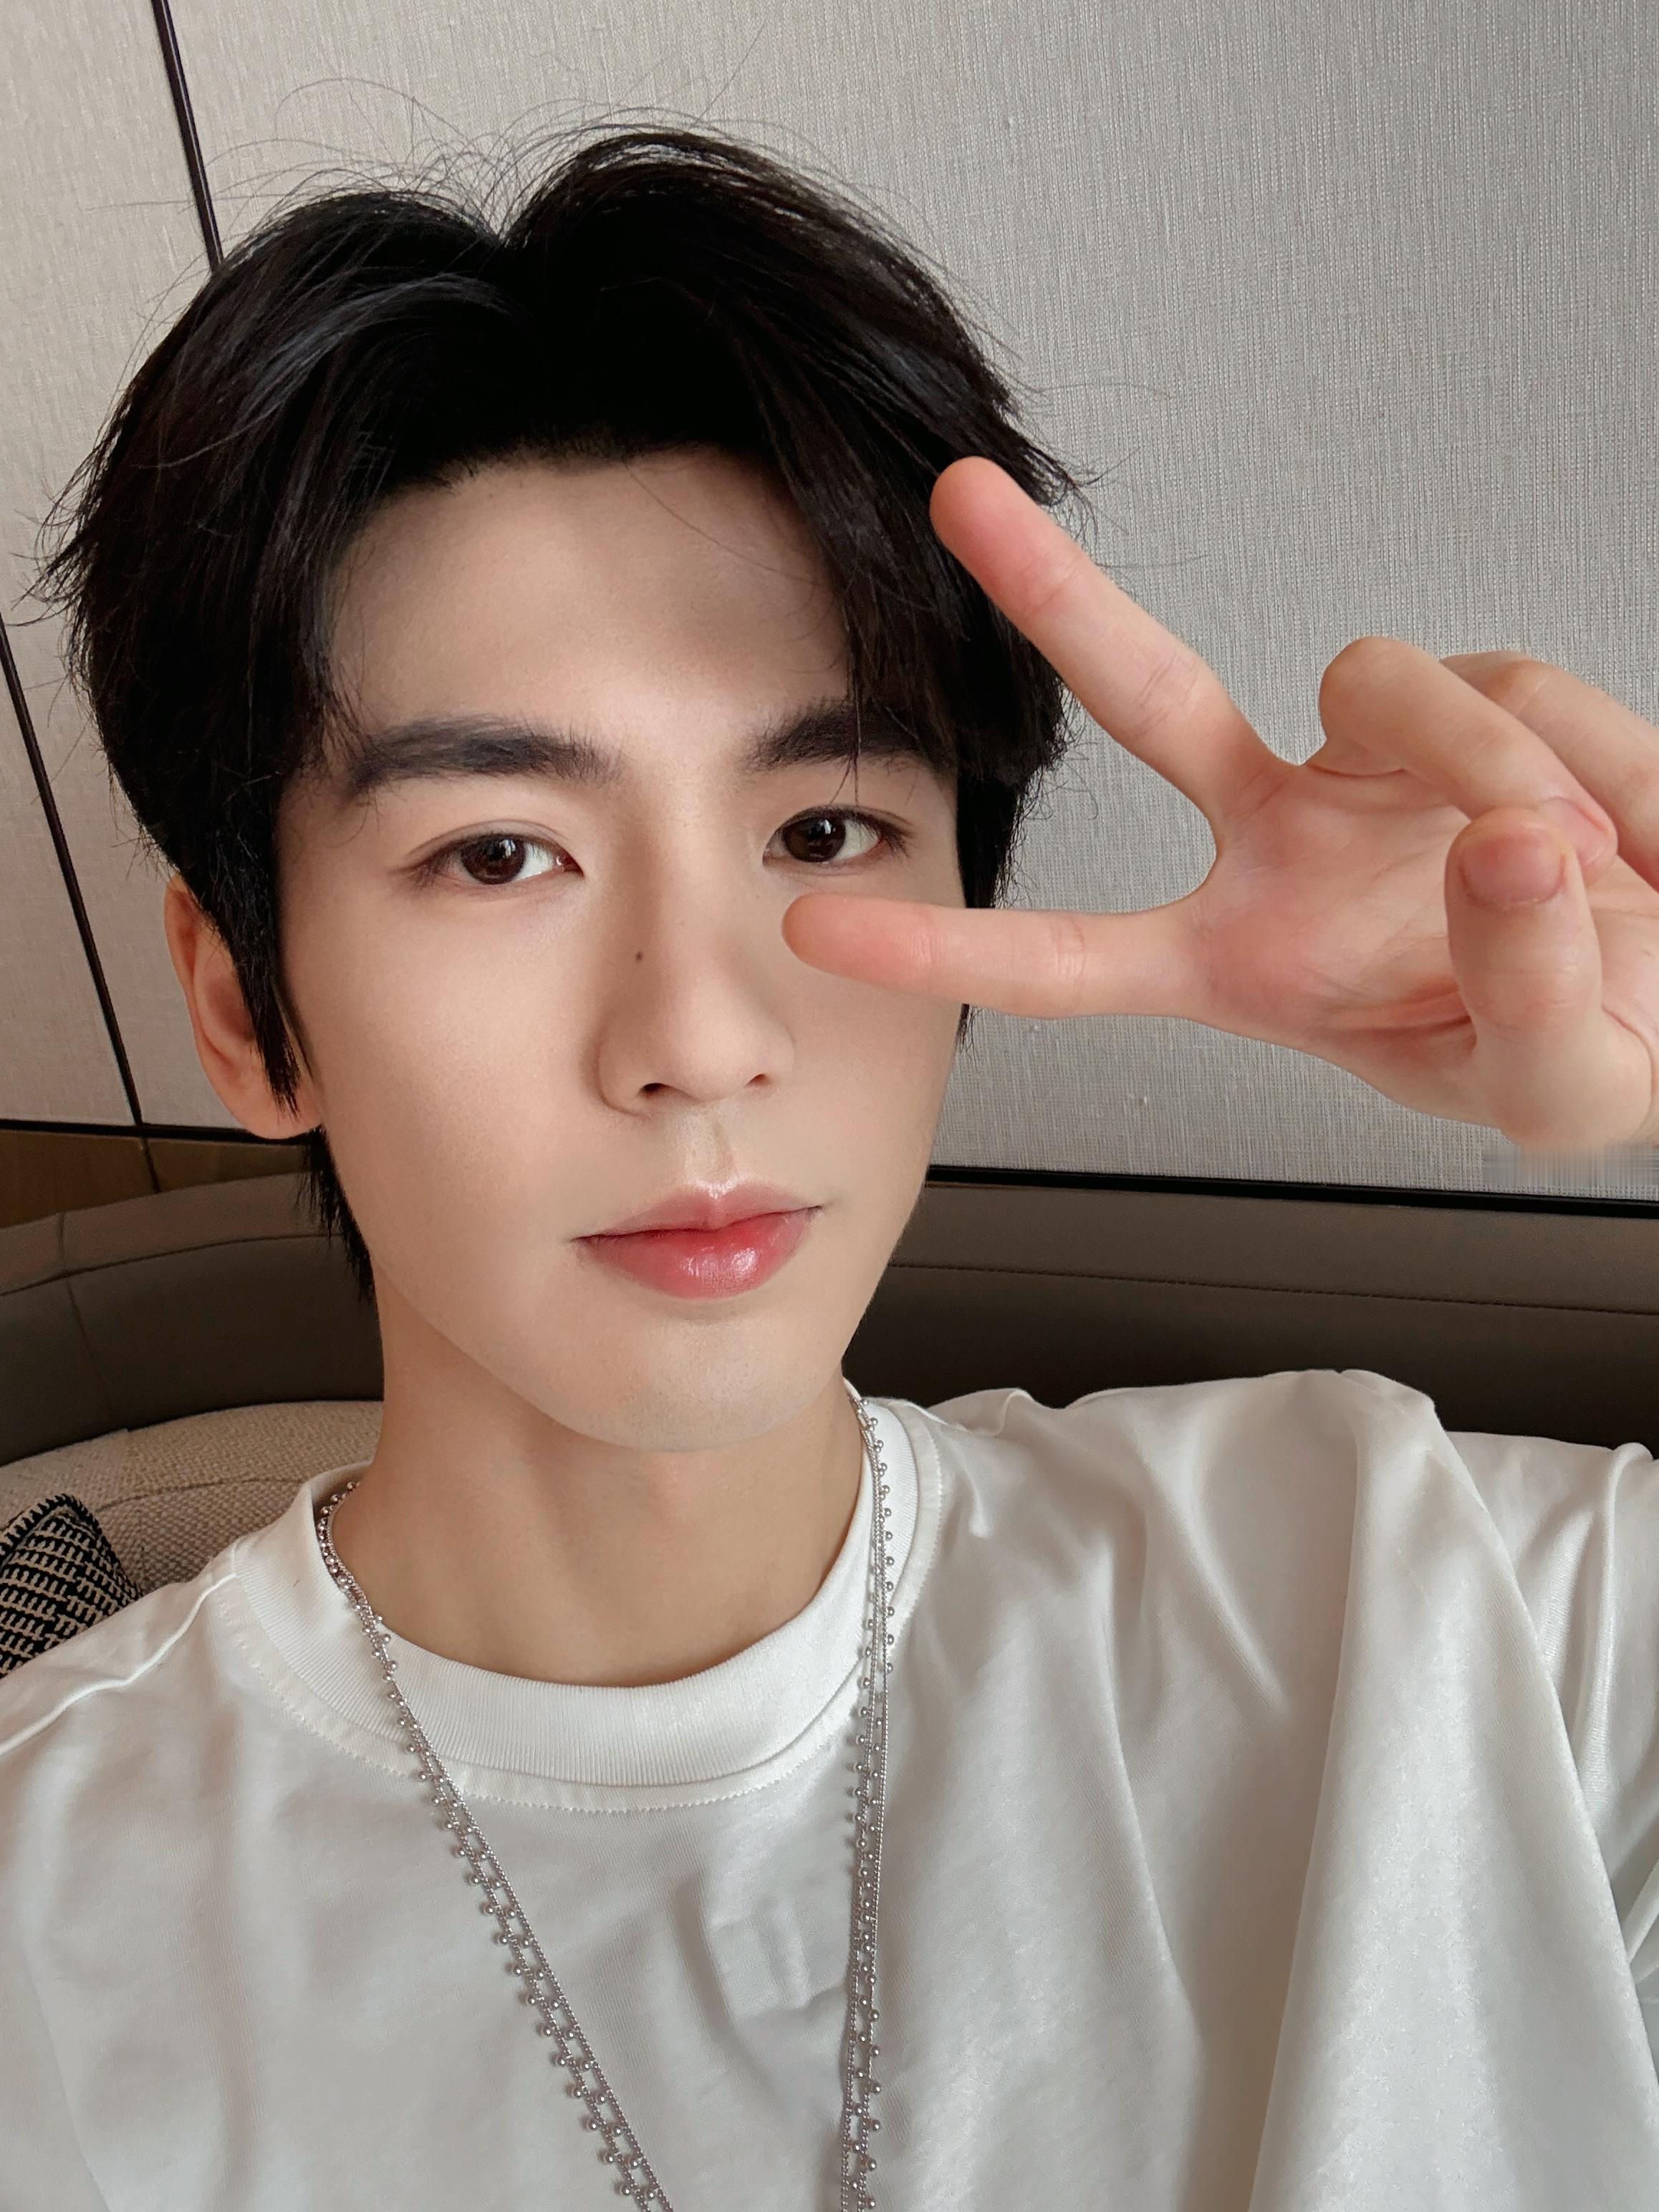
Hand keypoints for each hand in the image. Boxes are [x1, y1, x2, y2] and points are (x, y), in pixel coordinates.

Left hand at [783, 457, 1658, 1155]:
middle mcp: (1283, 845)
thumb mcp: (1561, 1090)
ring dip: (1493, 763)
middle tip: (956, 498)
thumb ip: (1534, 1001)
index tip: (818, 922)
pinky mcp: (1474, 702)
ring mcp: (1370, 760)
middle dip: (1053, 596)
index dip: (945, 949)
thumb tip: (1498, 843)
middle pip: (1147, 699)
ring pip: (1385, 682)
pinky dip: (1591, 755)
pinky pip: (1516, 684)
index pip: (1073, 961)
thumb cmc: (1602, 1044)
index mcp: (1250, 967)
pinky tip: (1628, 832)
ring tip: (1584, 864)